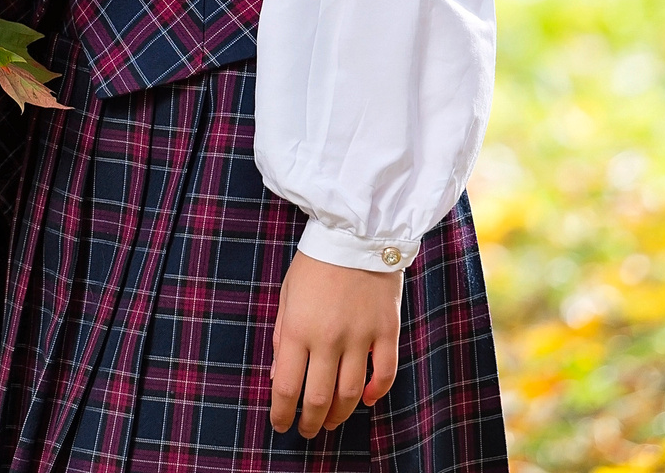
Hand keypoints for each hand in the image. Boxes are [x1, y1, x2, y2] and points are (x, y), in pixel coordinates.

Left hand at [268, 252, 401, 437]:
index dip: (281, 413)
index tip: (280, 425)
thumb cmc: (315, 263)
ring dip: (340, 414)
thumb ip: (282, 335)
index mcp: (298, 328)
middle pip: (319, 399)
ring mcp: (361, 336)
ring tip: (331, 421)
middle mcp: (328, 338)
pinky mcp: (387, 331)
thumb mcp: (287, 295)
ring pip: (351, 393)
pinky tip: (365, 399)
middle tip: (307, 431)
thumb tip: (277, 374)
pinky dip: (376, 392)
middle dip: (311, 423)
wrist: (356, 234)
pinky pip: (385, 373)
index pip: (286, 386)